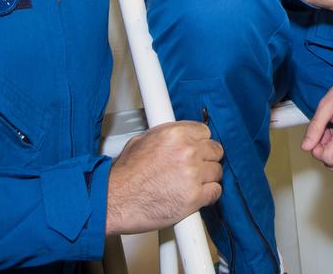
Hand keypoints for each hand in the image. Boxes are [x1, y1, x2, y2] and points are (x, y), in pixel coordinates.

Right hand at [105, 121, 222, 235]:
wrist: (115, 200)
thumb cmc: (124, 175)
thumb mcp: (141, 141)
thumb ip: (165, 136)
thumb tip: (176, 137)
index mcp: (175, 134)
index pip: (204, 131)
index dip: (201, 142)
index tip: (198, 149)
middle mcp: (187, 151)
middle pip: (215, 150)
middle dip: (207, 159)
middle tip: (198, 167)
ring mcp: (193, 174)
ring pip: (217, 171)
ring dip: (208, 178)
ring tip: (194, 183)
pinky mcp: (195, 197)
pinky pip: (215, 192)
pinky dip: (209, 195)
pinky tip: (198, 195)